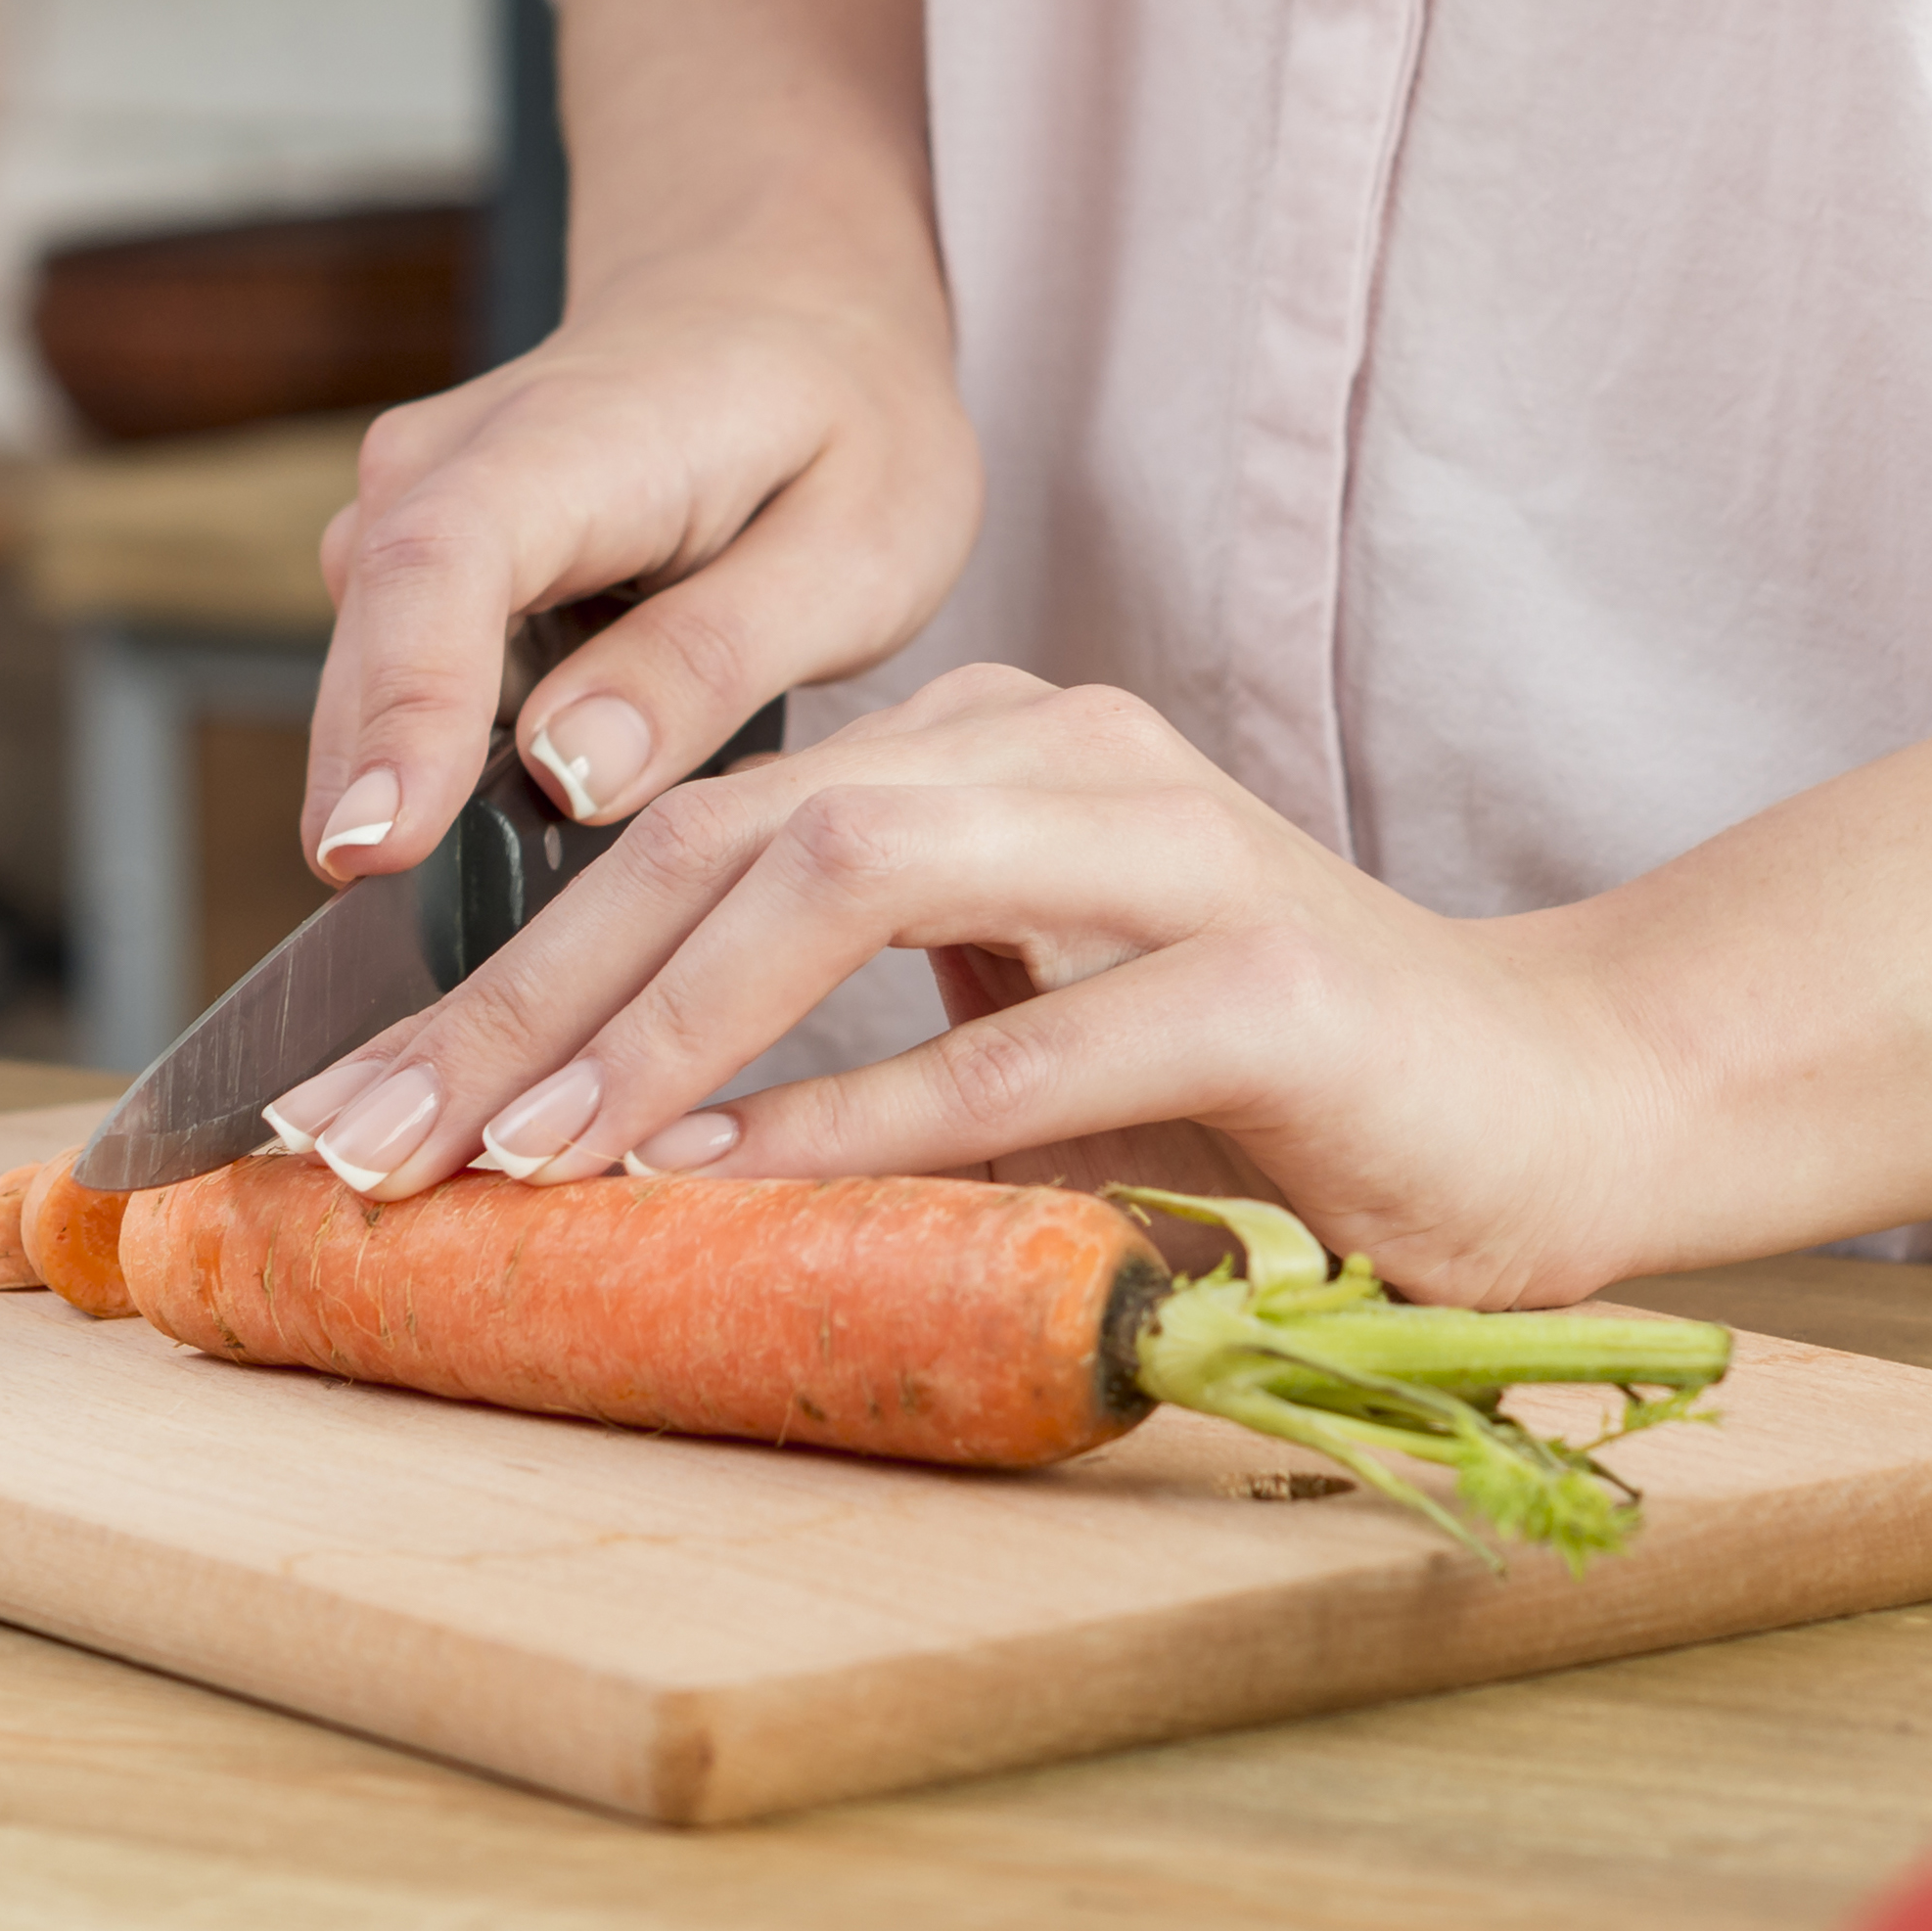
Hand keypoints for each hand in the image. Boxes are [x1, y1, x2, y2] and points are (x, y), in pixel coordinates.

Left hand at [262, 666, 1674, 1309]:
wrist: (1567, 1102)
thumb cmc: (1284, 1096)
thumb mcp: (1034, 1051)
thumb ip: (867, 1049)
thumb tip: (623, 1140)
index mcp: (996, 751)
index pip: (697, 828)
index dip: (511, 960)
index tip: (364, 1098)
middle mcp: (1064, 756)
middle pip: (730, 834)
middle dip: (528, 991)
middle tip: (380, 1137)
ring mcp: (1171, 848)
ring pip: (849, 880)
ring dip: (667, 1030)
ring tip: (531, 1153)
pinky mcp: (1264, 974)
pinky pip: (1025, 1031)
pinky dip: (864, 1107)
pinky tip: (735, 1179)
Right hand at [301, 244, 977, 878]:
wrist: (781, 302)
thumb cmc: (841, 424)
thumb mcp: (855, 547)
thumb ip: (710, 659)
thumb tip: (563, 776)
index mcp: (577, 439)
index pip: (445, 567)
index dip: (404, 713)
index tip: (378, 851)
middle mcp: (448, 461)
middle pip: (374, 646)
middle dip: (379, 809)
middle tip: (431, 991)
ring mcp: (407, 507)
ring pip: (364, 680)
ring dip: (398, 804)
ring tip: (468, 939)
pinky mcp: (404, 560)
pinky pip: (386, 681)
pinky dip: (422, 773)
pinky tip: (491, 851)